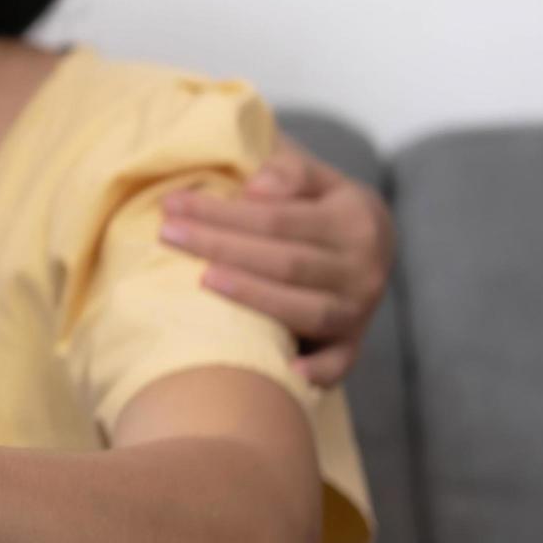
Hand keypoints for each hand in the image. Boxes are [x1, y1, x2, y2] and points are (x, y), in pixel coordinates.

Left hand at [159, 135, 393, 385]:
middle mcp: (363, 268)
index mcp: (355, 219)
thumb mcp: (317, 176)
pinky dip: (320, 371)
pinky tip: (288, 370)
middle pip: (285, 262)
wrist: (374, 247)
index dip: (224, 213)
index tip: (173, 205)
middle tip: (167, 235)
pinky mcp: (352, 345)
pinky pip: (340, 363)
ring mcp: (359, 311)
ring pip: (306, 310)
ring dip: (253, 297)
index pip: (278, 218)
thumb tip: (254, 190)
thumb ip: (289, 171)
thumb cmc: (322, 206)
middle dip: (221, 247)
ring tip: (201, 280)